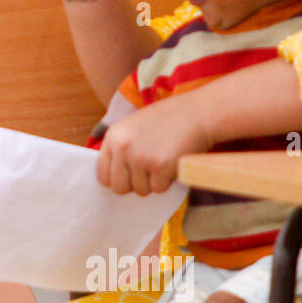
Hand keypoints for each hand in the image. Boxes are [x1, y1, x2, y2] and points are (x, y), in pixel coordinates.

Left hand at [97, 94, 211, 194]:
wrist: (198, 113)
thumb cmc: (169, 120)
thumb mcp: (134, 127)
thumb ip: (122, 148)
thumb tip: (114, 178)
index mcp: (113, 137)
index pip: (103, 175)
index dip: (118, 179)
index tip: (129, 178)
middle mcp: (122, 147)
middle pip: (119, 187)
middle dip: (135, 185)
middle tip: (150, 172)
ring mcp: (140, 158)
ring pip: (141, 190)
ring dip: (154, 182)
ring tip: (164, 160)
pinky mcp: (160, 167)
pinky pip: (159, 188)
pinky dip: (168, 181)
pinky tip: (173, 162)